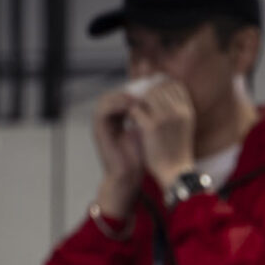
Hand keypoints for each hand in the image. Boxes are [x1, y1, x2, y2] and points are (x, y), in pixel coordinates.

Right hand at [90, 88, 144, 216]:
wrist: (129, 177)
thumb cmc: (142, 157)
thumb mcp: (149, 131)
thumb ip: (151, 115)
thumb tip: (166, 98)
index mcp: (118, 117)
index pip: (126, 94)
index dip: (140, 89)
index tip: (155, 86)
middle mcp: (107, 118)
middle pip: (116, 93)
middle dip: (132, 89)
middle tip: (147, 87)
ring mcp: (101, 123)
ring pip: (108, 98)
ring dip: (124, 95)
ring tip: (141, 95)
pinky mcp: (98, 129)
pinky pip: (104, 109)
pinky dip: (117, 105)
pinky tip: (133, 105)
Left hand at [128, 75, 196, 189]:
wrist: (175, 173)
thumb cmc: (177, 152)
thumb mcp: (183, 127)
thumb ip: (175, 110)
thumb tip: (161, 96)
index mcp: (187, 110)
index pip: (174, 85)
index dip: (161, 86)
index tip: (151, 95)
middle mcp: (178, 110)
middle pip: (158, 88)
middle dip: (146, 94)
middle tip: (138, 103)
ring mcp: (165, 117)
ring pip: (145, 96)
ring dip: (138, 102)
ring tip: (133, 111)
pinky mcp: (151, 126)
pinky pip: (136, 110)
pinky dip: (131, 114)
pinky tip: (130, 121)